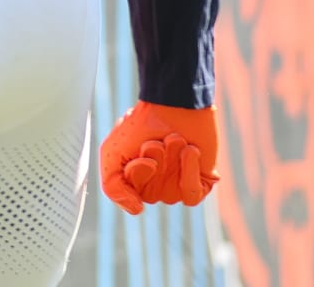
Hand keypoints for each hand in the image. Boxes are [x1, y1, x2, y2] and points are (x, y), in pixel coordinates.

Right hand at [100, 101, 218, 214]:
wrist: (174, 103)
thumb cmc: (140, 125)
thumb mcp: (112, 153)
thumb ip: (113, 187)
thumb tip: (136, 210)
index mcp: (134, 181)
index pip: (132, 195)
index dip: (137, 173)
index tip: (141, 150)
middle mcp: (156, 186)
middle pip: (153, 195)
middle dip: (156, 164)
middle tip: (157, 141)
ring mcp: (178, 184)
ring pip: (172, 194)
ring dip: (173, 162)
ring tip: (175, 138)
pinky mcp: (201, 181)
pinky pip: (192, 195)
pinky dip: (190, 171)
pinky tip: (190, 150)